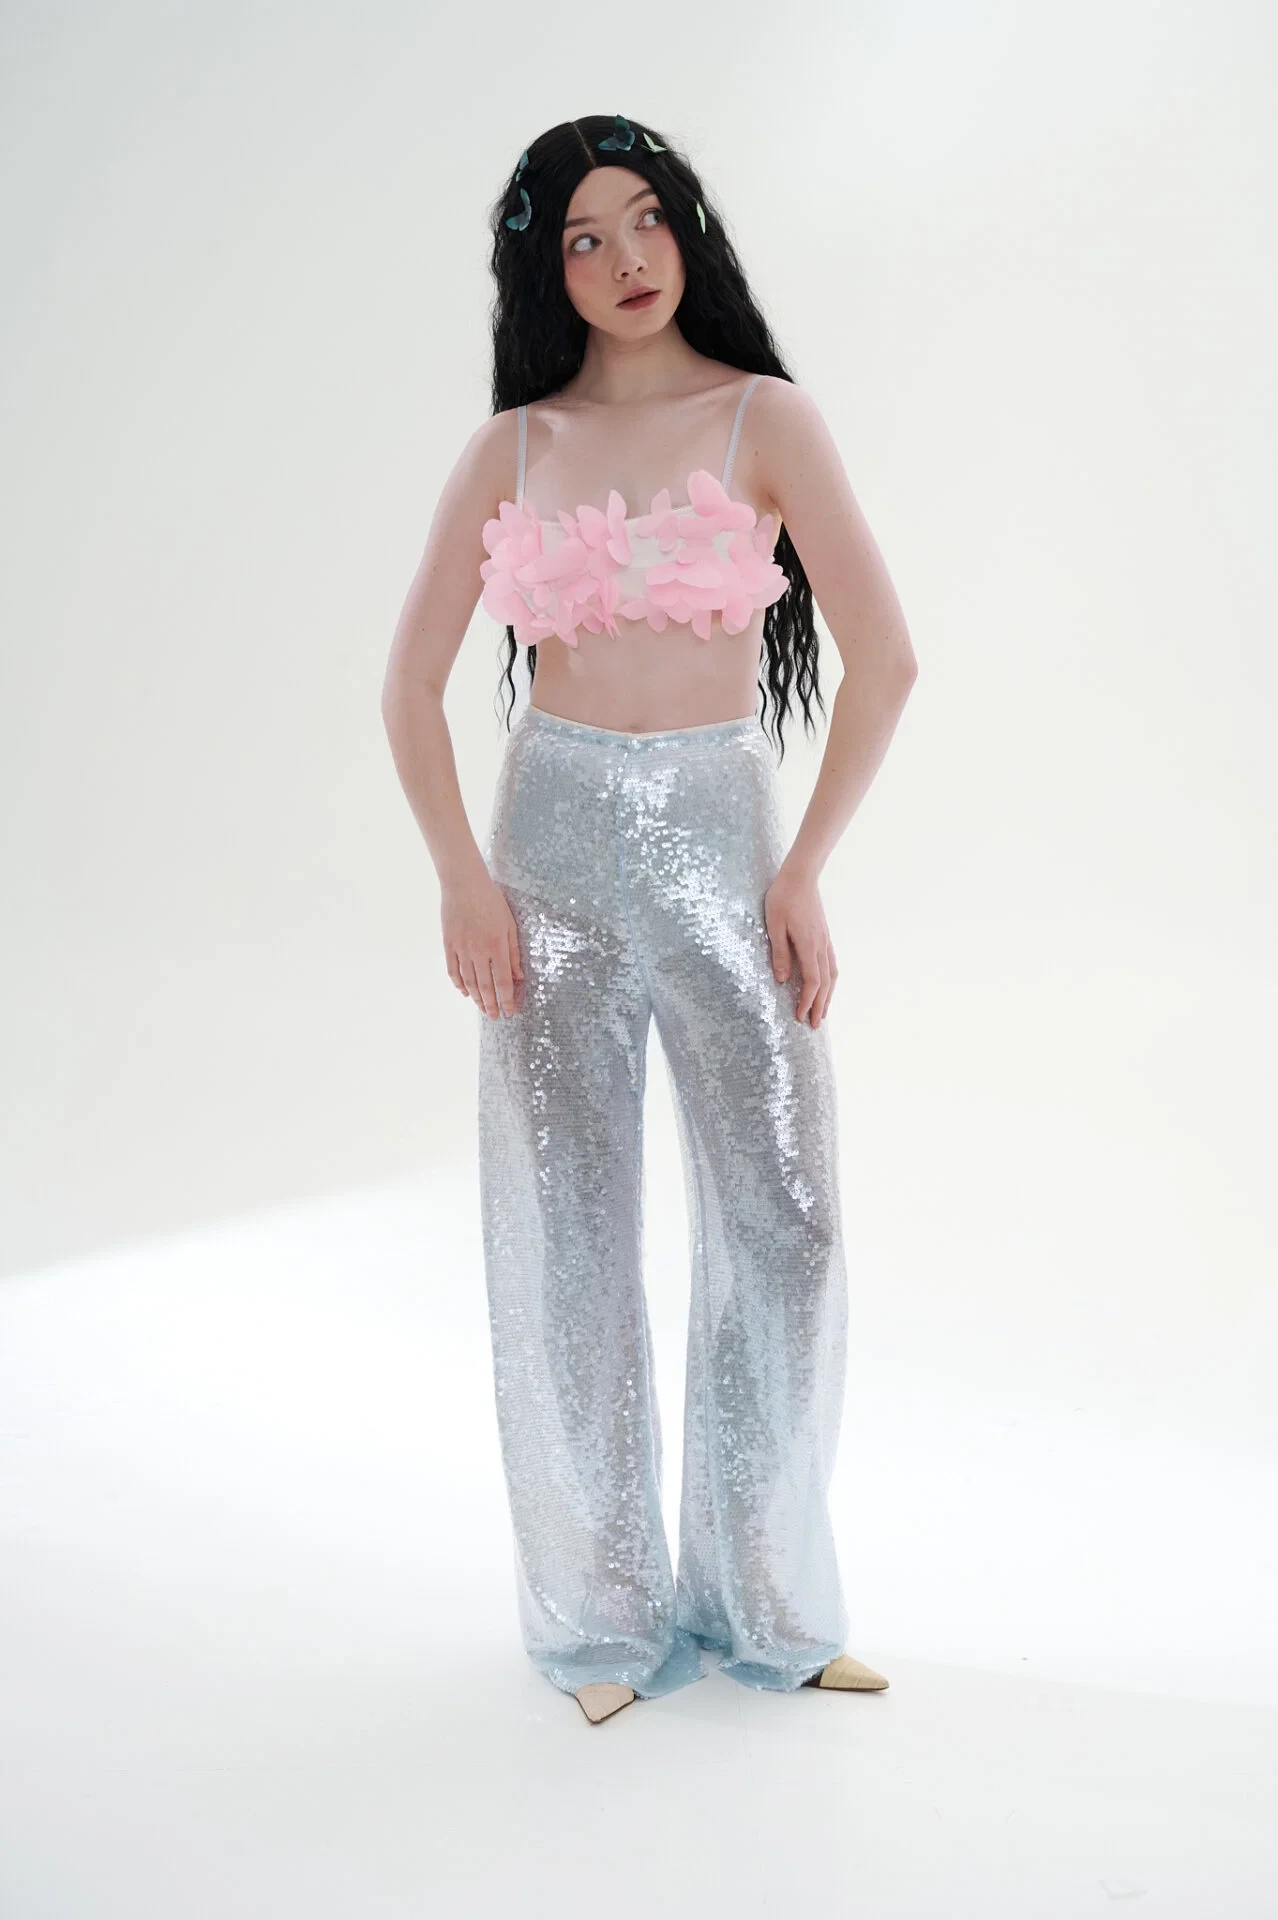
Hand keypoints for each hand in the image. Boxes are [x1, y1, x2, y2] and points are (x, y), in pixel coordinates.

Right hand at [442, 870, 524, 1018]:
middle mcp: (478, 952)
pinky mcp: (448, 945)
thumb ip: (514, 952)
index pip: (503, 982)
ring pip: (468, 981)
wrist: (464, 884)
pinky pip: (452, 970)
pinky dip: (458, 984)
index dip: (506, 1000)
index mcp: (496, 947)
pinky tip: (464, 992)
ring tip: (482, 1008)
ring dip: (476, 998)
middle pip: (485, 986)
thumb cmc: (491, 901)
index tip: (509, 1012)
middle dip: (491, 1004)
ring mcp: (461, 949)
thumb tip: (518, 976)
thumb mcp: (509, 925)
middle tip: (494, 1017)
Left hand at [764, 864, 836, 1027]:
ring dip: (828, 995)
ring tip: (824, 1011)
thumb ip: (779, 953)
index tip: (800, 1016)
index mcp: (809, 946)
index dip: (807, 1002)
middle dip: (820, 1006)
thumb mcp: (774, 925)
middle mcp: (821, 946)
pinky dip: (830, 980)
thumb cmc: (783, 898)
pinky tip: (827, 985)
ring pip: (831, 974)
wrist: (800, 876)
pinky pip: (831, 963)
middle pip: (825, 983)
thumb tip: (783, 980)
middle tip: (815, 1025)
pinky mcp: (824, 935)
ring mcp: (825, 940)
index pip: (812, 982)